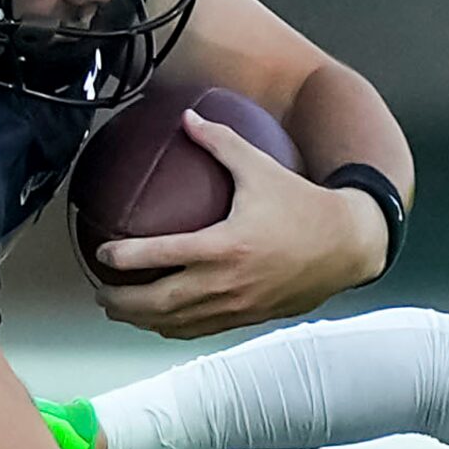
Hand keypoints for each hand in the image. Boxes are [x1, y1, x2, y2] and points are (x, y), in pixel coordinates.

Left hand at [93, 111, 389, 338]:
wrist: (346, 246)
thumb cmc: (304, 206)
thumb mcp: (260, 168)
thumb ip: (220, 142)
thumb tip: (188, 118)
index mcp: (225, 247)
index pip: (161, 256)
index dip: (125, 259)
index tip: (102, 254)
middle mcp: (226, 283)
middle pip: (159, 303)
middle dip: (122, 302)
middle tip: (102, 292)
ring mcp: (236, 307)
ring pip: (176, 324)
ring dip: (142, 320)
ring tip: (121, 310)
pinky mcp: (247, 319)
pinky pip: (199, 330)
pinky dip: (173, 328)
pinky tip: (161, 319)